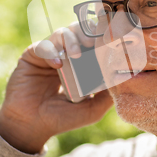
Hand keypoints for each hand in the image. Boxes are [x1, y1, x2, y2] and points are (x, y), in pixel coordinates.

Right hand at [0, 23, 112, 153]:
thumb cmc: (63, 118)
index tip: (109, 41)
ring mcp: (49, 53)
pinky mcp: (32, 56)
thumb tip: (124, 79)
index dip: (101, 37)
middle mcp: (65, 54)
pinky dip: (51, 51)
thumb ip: (107, 95)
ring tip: (76, 54)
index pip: (93, 41)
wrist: (33, 126)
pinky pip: (42, 46)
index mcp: (82, 62)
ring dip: (71, 40)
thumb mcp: (92, 109)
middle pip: (79, 31)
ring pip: (62, 33)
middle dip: (87, 33)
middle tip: (93, 42)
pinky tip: (58, 64)